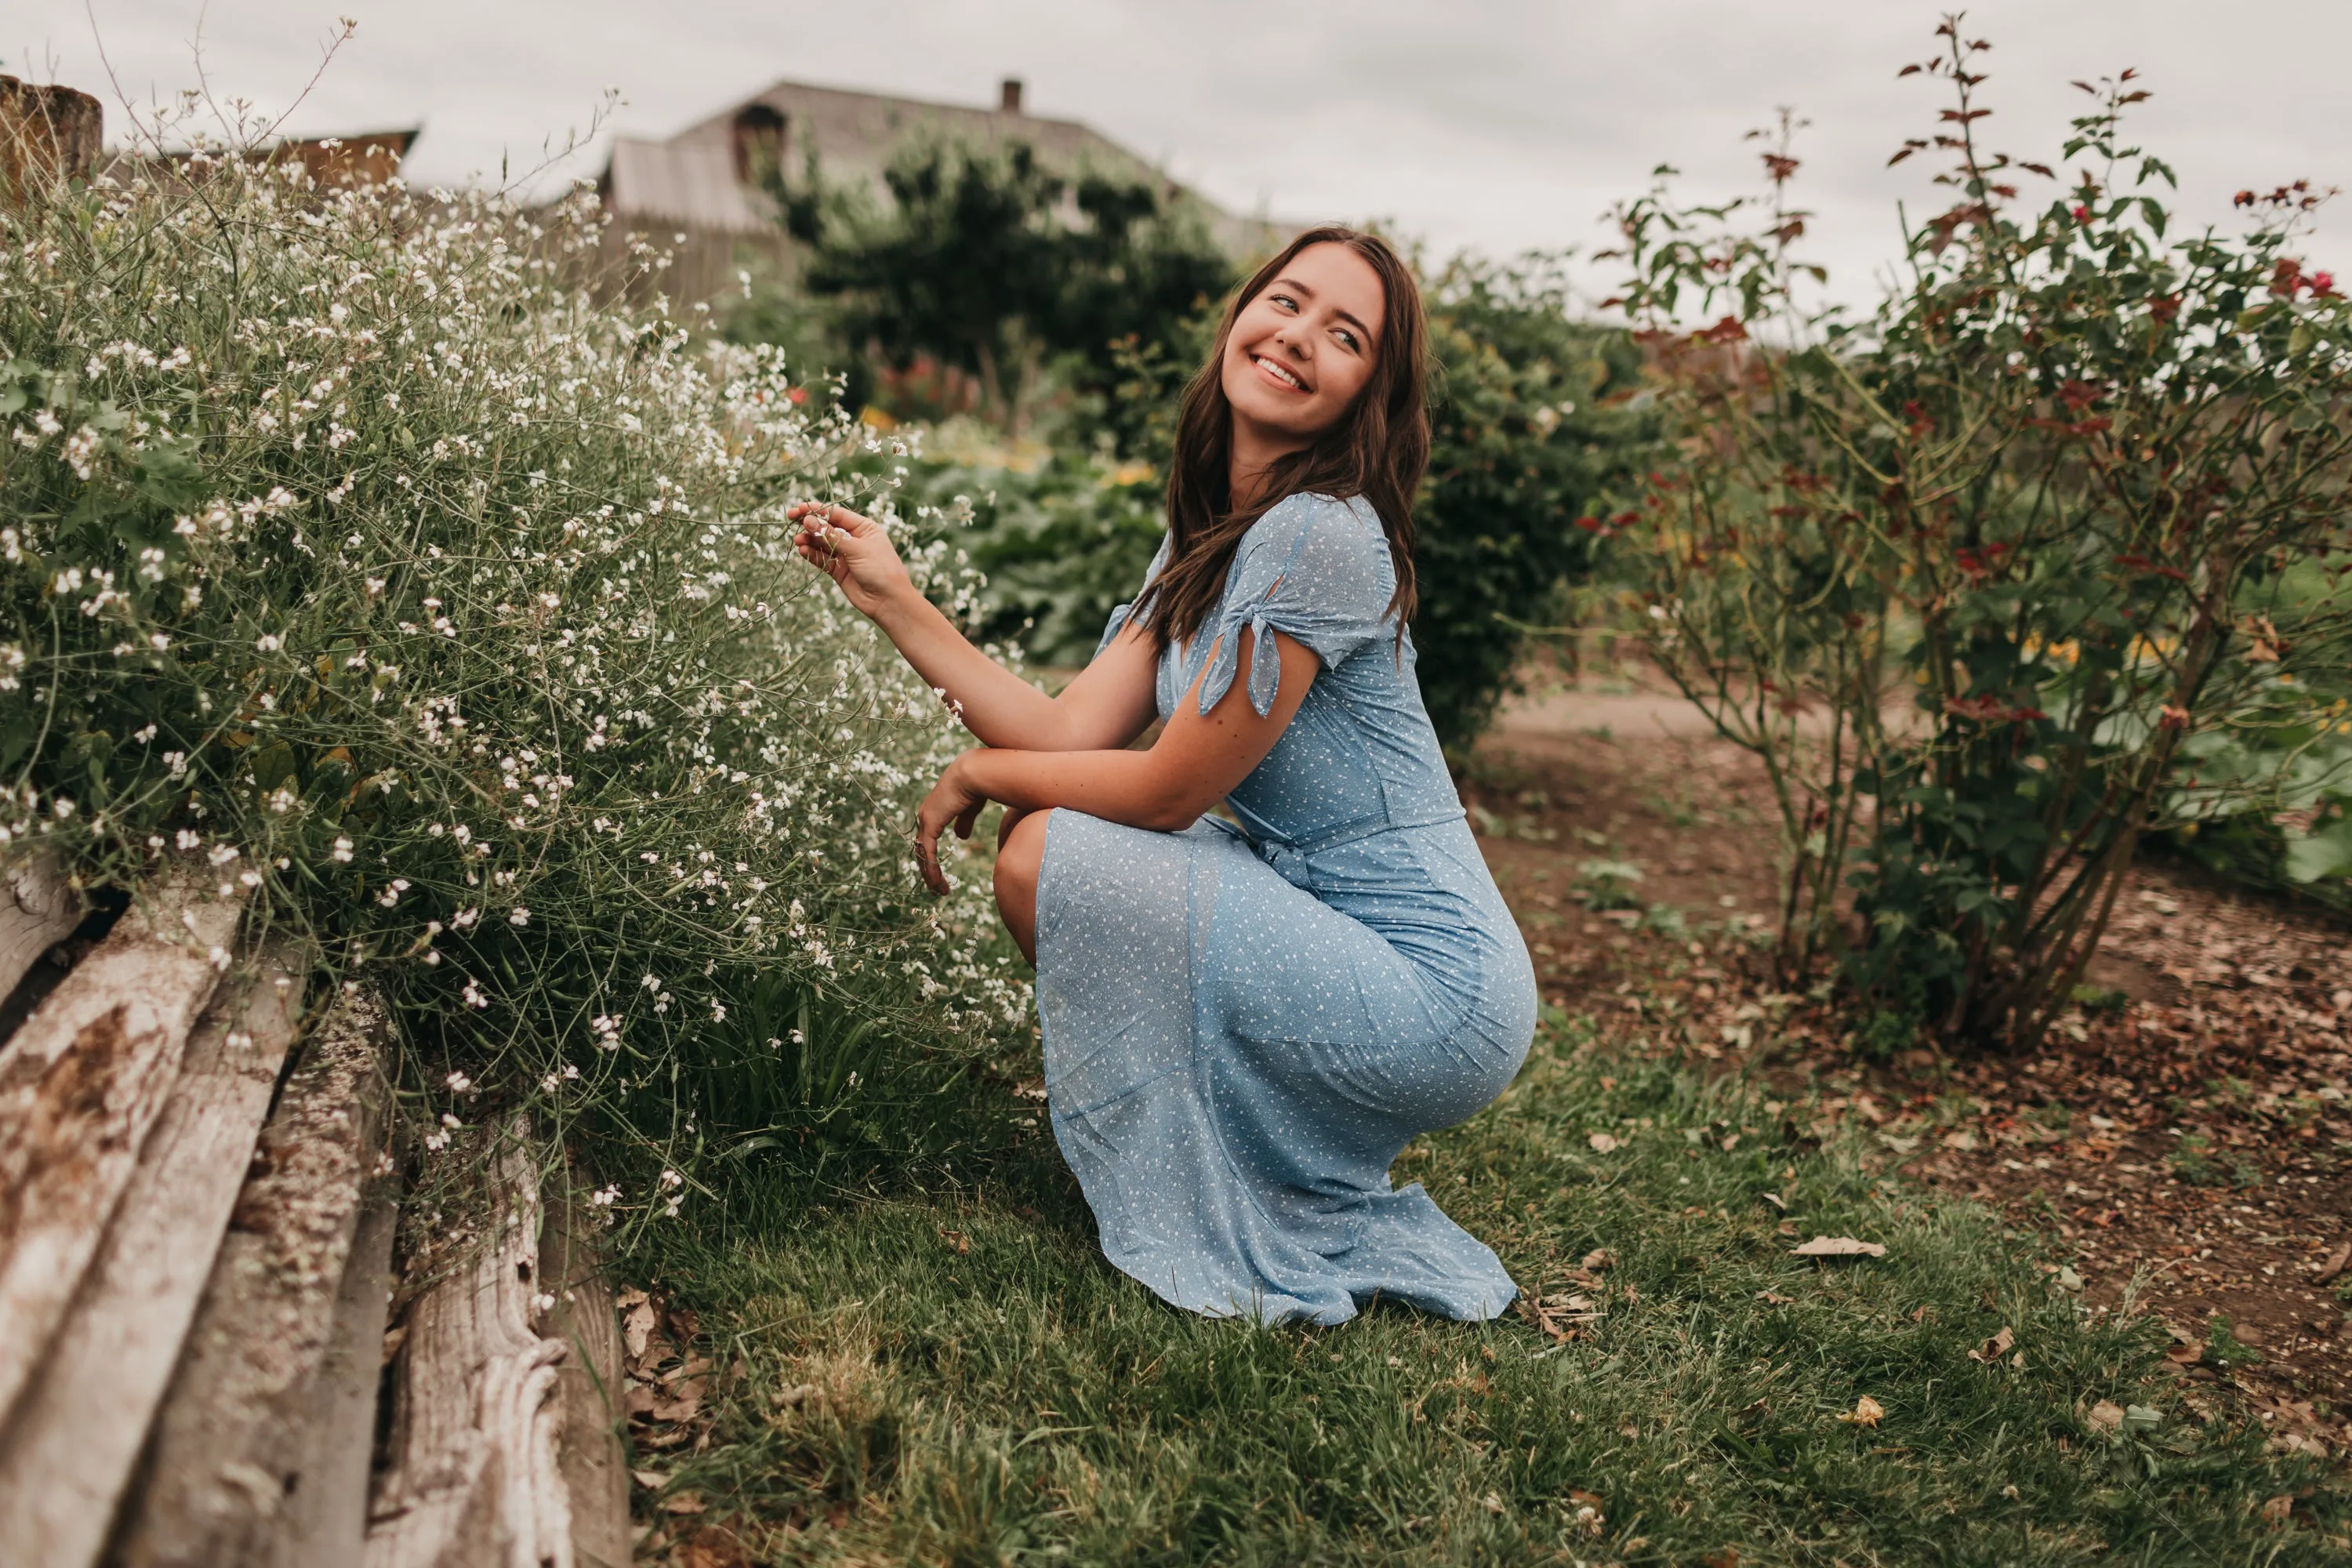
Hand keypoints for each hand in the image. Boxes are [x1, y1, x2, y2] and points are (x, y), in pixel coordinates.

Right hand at [789, 502, 914, 621]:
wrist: (889, 601)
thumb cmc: (881, 569)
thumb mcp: (857, 548)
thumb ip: (831, 535)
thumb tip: (809, 521)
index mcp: (864, 527)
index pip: (837, 514)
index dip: (817, 510)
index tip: (799, 508)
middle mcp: (854, 539)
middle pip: (827, 527)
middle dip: (809, 523)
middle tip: (791, 518)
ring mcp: (845, 555)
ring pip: (822, 543)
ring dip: (809, 540)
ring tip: (797, 539)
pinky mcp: (838, 570)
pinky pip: (822, 559)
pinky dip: (812, 554)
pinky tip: (802, 550)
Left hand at [913, 752, 988, 894]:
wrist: (975, 773)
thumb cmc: (977, 786)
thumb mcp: (970, 809)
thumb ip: (963, 822)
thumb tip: (960, 837)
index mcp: (933, 811)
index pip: (927, 841)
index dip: (932, 859)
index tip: (940, 874)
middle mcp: (925, 816)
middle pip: (922, 850)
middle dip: (928, 871)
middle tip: (937, 888)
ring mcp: (926, 819)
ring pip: (923, 854)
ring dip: (930, 875)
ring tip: (939, 891)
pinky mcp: (931, 823)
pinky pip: (929, 853)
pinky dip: (931, 869)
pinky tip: (937, 882)